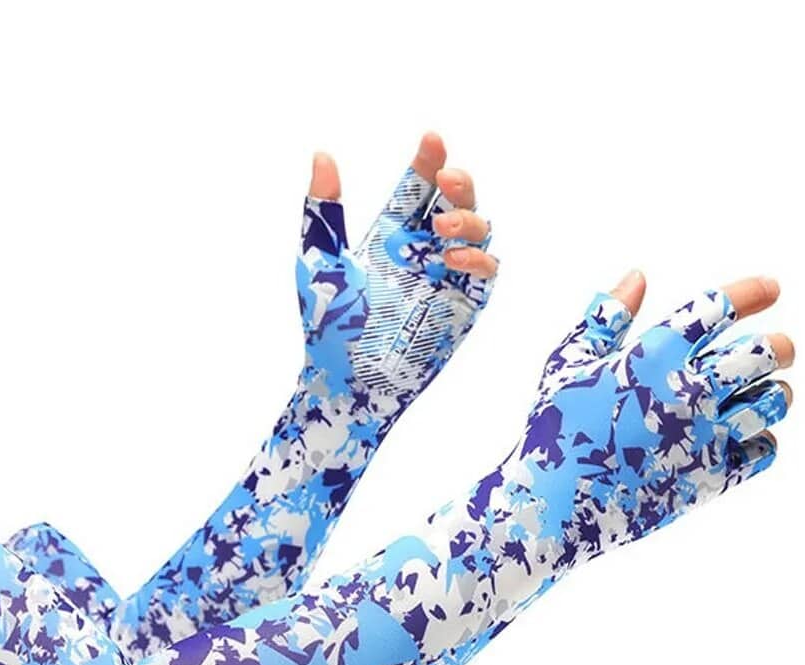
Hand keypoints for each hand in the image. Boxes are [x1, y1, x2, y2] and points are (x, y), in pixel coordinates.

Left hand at [297, 132, 496, 401]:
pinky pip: (485, 274)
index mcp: (389, 236)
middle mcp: (422, 252)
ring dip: (469, 219)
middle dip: (458, 183)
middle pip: (456, 202)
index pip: (417, 188)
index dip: (428, 162)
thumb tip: (321, 155)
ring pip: (478, 232)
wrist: (346, 383)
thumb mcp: (319, 261)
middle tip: (446, 178)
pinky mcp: (461, 308)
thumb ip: (323, 212)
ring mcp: (445, 278)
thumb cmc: (327, 327)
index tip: (431, 140)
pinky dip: (478, 259)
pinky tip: (451, 259)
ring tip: (442, 226)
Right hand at [513, 273, 793, 565]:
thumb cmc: (553, 430)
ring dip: (774, 392)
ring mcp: (704, 436)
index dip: (753, 292)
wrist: (552, 507)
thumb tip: (637, 277)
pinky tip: (741, 436)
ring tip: (762, 393)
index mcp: (652, 356)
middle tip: (775, 349)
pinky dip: (760, 440)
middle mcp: (687, 390)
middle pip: (765, 352)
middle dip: (777, 346)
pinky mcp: (712, 478)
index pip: (719, 308)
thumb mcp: (565, 366)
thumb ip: (604, 320)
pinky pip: (764, 451)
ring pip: (772, 401)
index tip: (771, 288)